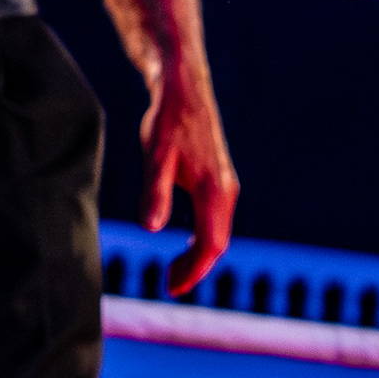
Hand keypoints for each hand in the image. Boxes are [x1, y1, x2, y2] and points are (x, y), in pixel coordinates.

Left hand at [141, 62, 238, 294]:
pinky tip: (183, 244)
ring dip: (197, 255)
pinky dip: (201, 239)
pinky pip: (215, 220)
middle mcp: (226, 191)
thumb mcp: (155, 158)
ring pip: (218, 232)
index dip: (194, 270)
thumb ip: (155, 194)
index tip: (172, 288)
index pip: (211, 244)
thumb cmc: (168, 121)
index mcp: (214, 190)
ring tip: (172, 271)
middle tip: (167, 286)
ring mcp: (225, 186)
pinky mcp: (218, 180)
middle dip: (194, 268)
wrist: (184, 89)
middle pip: (217, 243)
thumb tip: (152, 230)